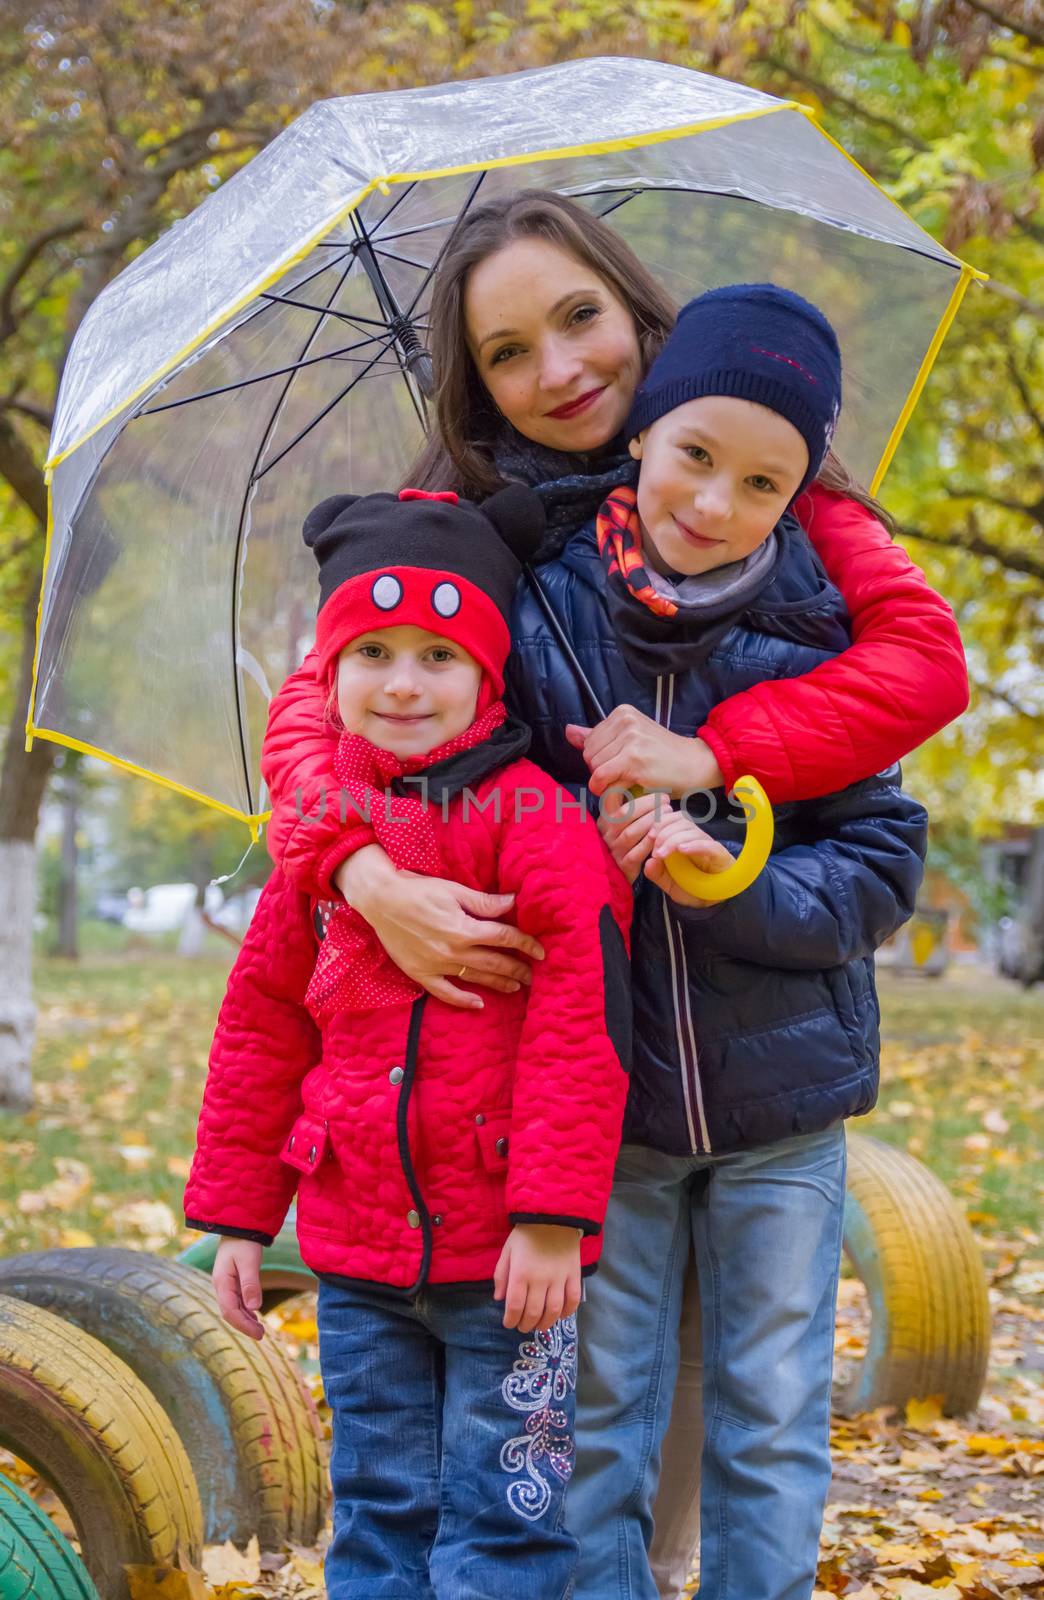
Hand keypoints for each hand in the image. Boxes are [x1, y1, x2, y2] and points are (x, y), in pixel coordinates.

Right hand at [213, 1237, 264, 1340]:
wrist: (238, 1225)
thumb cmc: (244, 1241)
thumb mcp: (249, 1261)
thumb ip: (251, 1283)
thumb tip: (255, 1308)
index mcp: (222, 1282)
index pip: (229, 1311)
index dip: (243, 1325)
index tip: (258, 1334)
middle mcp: (221, 1285)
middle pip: (230, 1312)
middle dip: (244, 1325)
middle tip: (261, 1335)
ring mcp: (225, 1283)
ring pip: (233, 1307)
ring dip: (245, 1319)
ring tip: (259, 1330)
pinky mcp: (231, 1280)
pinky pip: (236, 1300)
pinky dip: (245, 1310)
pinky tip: (254, 1316)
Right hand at [335, 846, 544, 1010]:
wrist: (379, 899)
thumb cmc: (417, 889)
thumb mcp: (453, 890)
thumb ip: (484, 902)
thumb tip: (513, 902)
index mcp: (463, 928)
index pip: (504, 938)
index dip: (525, 943)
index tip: (540, 950)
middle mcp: (453, 951)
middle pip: (494, 962)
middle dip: (518, 968)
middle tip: (533, 974)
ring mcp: (437, 965)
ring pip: (476, 978)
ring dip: (499, 984)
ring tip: (516, 987)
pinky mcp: (421, 974)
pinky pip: (446, 993)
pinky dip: (463, 1000)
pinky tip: (479, 1004)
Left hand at [493, 1224, 581, 1332]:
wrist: (552, 1216)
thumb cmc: (526, 1234)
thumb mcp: (507, 1251)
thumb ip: (501, 1275)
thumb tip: (499, 1299)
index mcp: (521, 1272)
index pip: (515, 1306)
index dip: (511, 1320)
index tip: (508, 1323)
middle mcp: (540, 1278)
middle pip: (533, 1312)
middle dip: (526, 1324)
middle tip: (523, 1326)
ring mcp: (559, 1278)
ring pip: (553, 1310)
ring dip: (545, 1323)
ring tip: (539, 1325)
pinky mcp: (574, 1274)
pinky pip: (573, 1299)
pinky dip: (567, 1312)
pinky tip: (560, 1315)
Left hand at [565, 709, 723, 798]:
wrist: (694, 763)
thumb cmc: (662, 755)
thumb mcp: (630, 739)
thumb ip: (598, 736)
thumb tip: (568, 731)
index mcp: (623, 713)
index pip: (589, 741)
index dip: (601, 759)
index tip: (621, 764)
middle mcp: (626, 721)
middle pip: (589, 755)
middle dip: (601, 771)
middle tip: (624, 776)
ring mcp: (631, 739)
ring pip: (594, 768)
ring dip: (606, 782)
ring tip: (626, 782)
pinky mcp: (634, 760)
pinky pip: (602, 778)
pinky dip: (605, 790)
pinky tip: (618, 792)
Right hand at [598, 789, 671, 884]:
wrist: (620, 873)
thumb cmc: (627, 842)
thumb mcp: (622, 823)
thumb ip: (630, 807)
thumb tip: (644, 783)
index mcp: (605, 819)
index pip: (609, 798)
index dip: (625, 789)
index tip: (645, 784)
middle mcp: (606, 833)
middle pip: (623, 815)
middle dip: (647, 805)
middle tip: (665, 800)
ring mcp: (613, 850)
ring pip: (630, 833)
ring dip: (651, 822)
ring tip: (668, 814)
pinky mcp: (623, 865)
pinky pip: (636, 853)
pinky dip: (649, 843)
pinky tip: (661, 835)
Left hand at [644, 810, 735, 908]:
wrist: (713, 904)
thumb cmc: (692, 889)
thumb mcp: (669, 884)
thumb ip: (658, 874)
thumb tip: (648, 862)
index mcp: (683, 840)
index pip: (673, 819)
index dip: (660, 823)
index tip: (648, 836)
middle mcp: (696, 839)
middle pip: (681, 820)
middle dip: (663, 831)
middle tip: (654, 849)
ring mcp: (709, 846)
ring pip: (692, 831)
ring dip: (673, 840)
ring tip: (661, 855)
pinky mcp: (720, 856)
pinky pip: (708, 846)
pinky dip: (694, 845)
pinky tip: (682, 850)